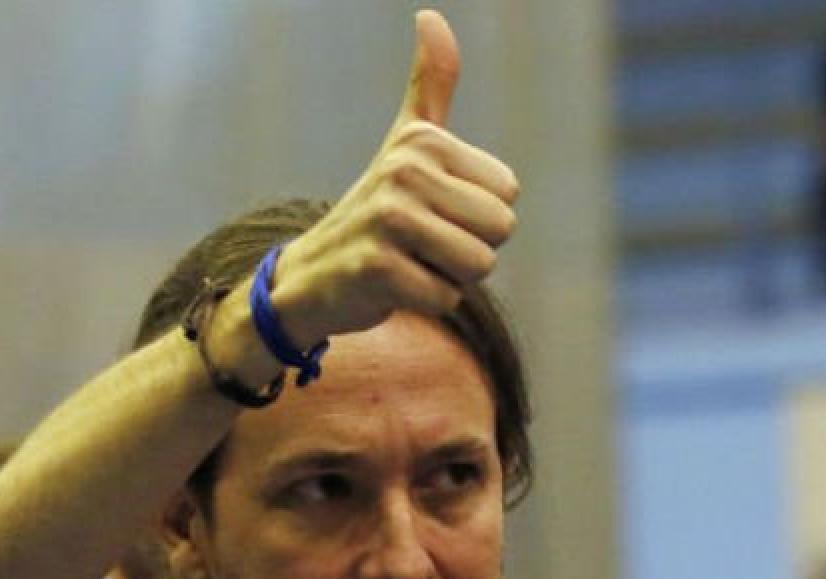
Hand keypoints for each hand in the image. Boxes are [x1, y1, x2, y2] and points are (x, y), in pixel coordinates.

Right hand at [267, 10, 519, 343]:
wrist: (315, 275)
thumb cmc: (379, 208)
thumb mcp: (407, 144)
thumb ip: (431, 85)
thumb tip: (431, 15)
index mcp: (423, 142)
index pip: (509, 195)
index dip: (480, 215)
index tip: (436, 211)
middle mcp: (404, 172)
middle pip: (500, 230)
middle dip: (470, 248)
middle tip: (424, 241)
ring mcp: (388, 220)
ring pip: (479, 266)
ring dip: (450, 276)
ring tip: (411, 261)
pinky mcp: (379, 270)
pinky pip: (448, 298)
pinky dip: (428, 301)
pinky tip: (395, 285)